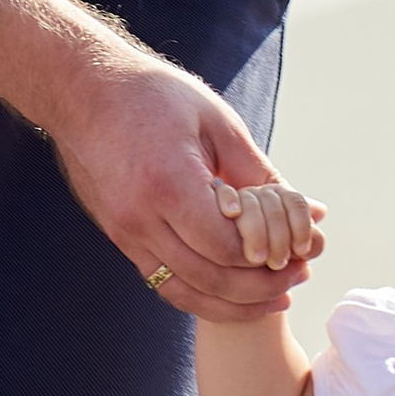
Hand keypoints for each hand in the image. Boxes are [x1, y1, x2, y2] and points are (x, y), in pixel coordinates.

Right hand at [46, 56, 316, 321]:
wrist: (84, 92)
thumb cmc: (154, 96)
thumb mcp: (217, 122)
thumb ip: (259, 172)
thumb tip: (310, 211)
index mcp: (169, 184)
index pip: (228, 246)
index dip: (268, 255)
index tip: (299, 248)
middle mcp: (141, 217)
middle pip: (211, 278)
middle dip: (262, 286)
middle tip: (299, 275)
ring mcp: (126, 233)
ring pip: (185, 292)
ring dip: (235, 302)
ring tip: (276, 295)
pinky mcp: (120, 238)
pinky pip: (164, 283)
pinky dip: (203, 295)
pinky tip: (234, 293)